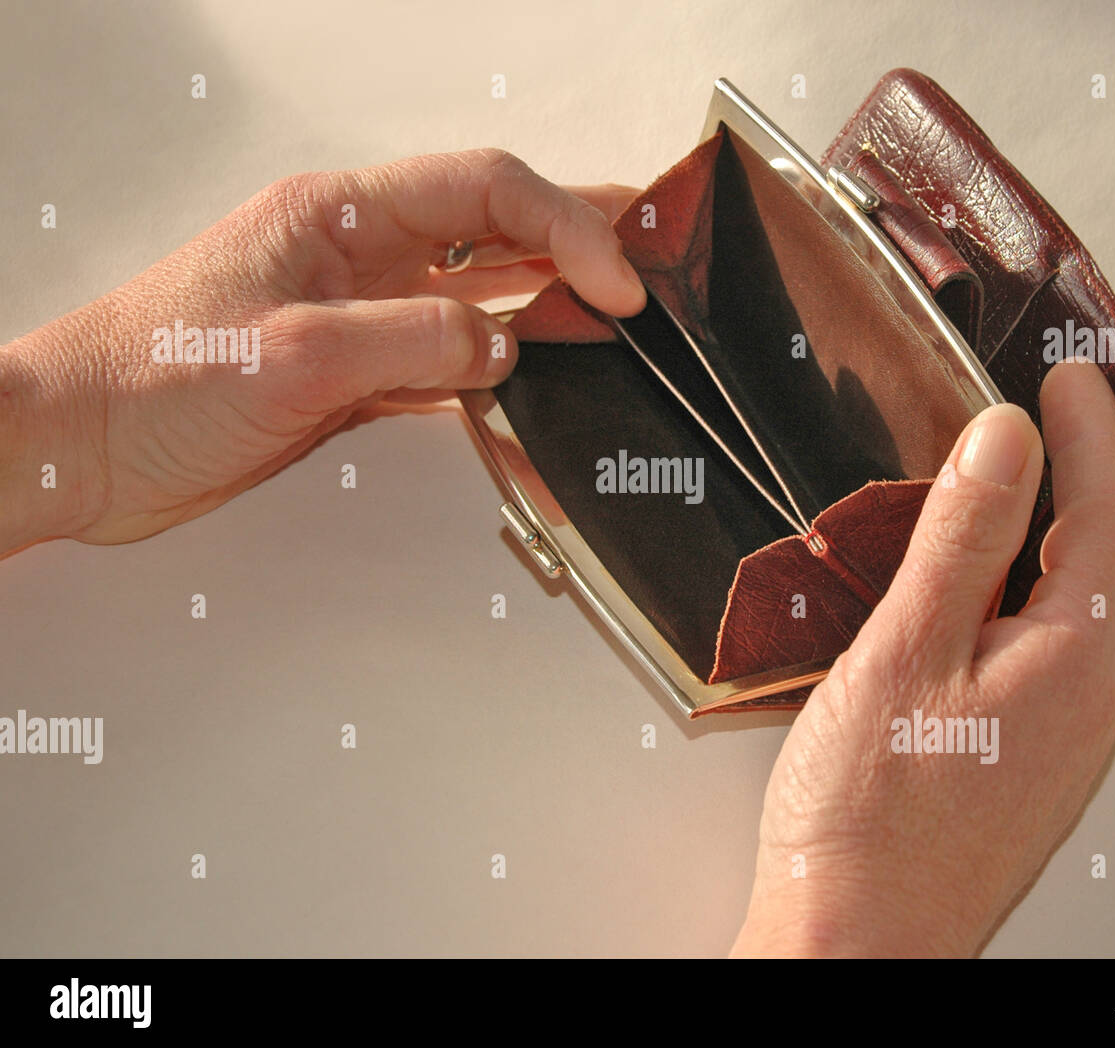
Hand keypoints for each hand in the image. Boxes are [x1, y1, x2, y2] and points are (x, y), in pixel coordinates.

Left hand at [0, 150, 644, 552]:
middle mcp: (359, 257)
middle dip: (575, 236)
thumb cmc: (150, 378)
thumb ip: (408, 340)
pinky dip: (500, 384)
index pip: (481, 191)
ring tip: (613, 317)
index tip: (615, 279)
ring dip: (546, 307)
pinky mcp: (357, 378)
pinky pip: (450, 370)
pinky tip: (537, 394)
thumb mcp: (293, 352)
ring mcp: (363, 317)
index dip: (563, 225)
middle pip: (492, 229)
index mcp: (339, 216)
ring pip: (479, 298)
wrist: (88, 450)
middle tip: (647, 253)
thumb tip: (501, 342)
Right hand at [731, 361, 1114, 956]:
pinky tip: (1029, 583)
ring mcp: (1069, 737)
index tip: (1074, 373)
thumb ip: (960, 541)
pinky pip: (1085, 648)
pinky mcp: (1035, 759)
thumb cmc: (868, 819)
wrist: (856, 939)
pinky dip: (1079, 584)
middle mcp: (1090, 702)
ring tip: (1089, 474)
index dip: (1096, 430)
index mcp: (1069, 664)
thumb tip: (1006, 443)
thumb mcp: (904, 653)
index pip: (1108, 513)